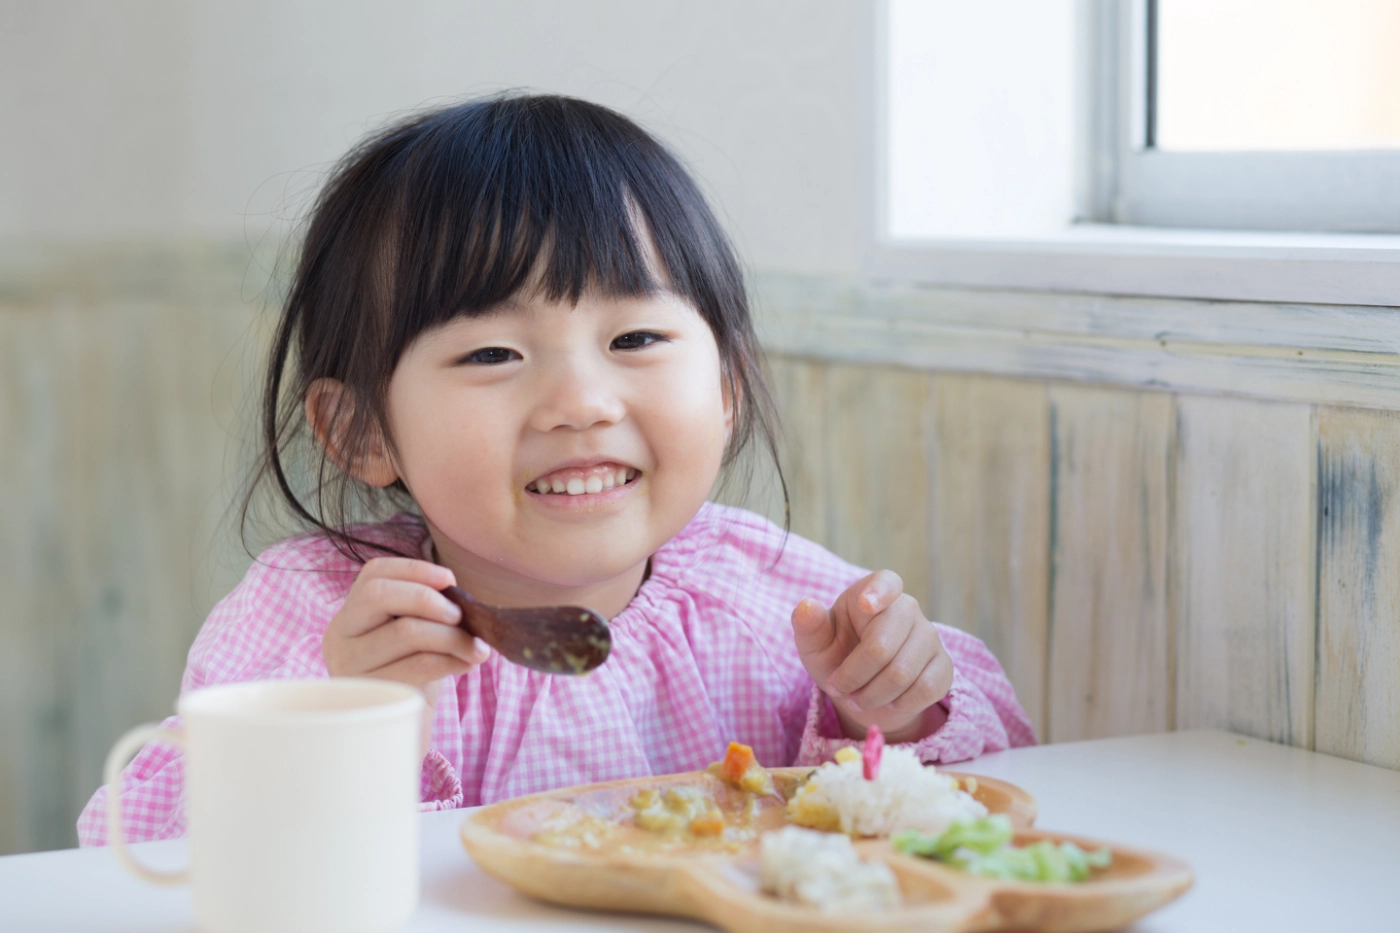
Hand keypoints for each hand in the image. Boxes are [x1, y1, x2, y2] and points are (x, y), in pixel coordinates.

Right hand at [322, 557, 489, 725]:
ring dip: (453, 636)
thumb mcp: (414, 637)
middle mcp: (340, 639)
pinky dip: (453, 659)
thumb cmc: (413, 676)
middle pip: (379, 595)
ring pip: (406, 631)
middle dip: (429, 598)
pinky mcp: (374, 695)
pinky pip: (420, 664)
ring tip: (476, 648)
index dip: (414, 570)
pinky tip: (467, 664)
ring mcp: (351, 668)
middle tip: (460, 615)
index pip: (373, 575)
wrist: (402, 732)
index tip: (450, 579)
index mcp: (349, 617)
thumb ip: (425, 610)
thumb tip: (456, 592)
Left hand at [791, 570, 952, 743]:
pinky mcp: (943, 665)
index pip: (886, 581)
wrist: (866, 692)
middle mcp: (907, 608)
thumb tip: (807, 606)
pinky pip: (926, 689)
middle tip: (838, 688)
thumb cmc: (837, 657)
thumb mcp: (815, 645)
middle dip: (854, 675)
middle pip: (883, 645)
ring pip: (902, 673)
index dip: (878, 592)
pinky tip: (887, 703)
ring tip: (857, 699)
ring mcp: (929, 636)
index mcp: (872, 593)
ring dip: (872, 695)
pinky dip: (899, 704)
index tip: (866, 605)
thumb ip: (809, 626)